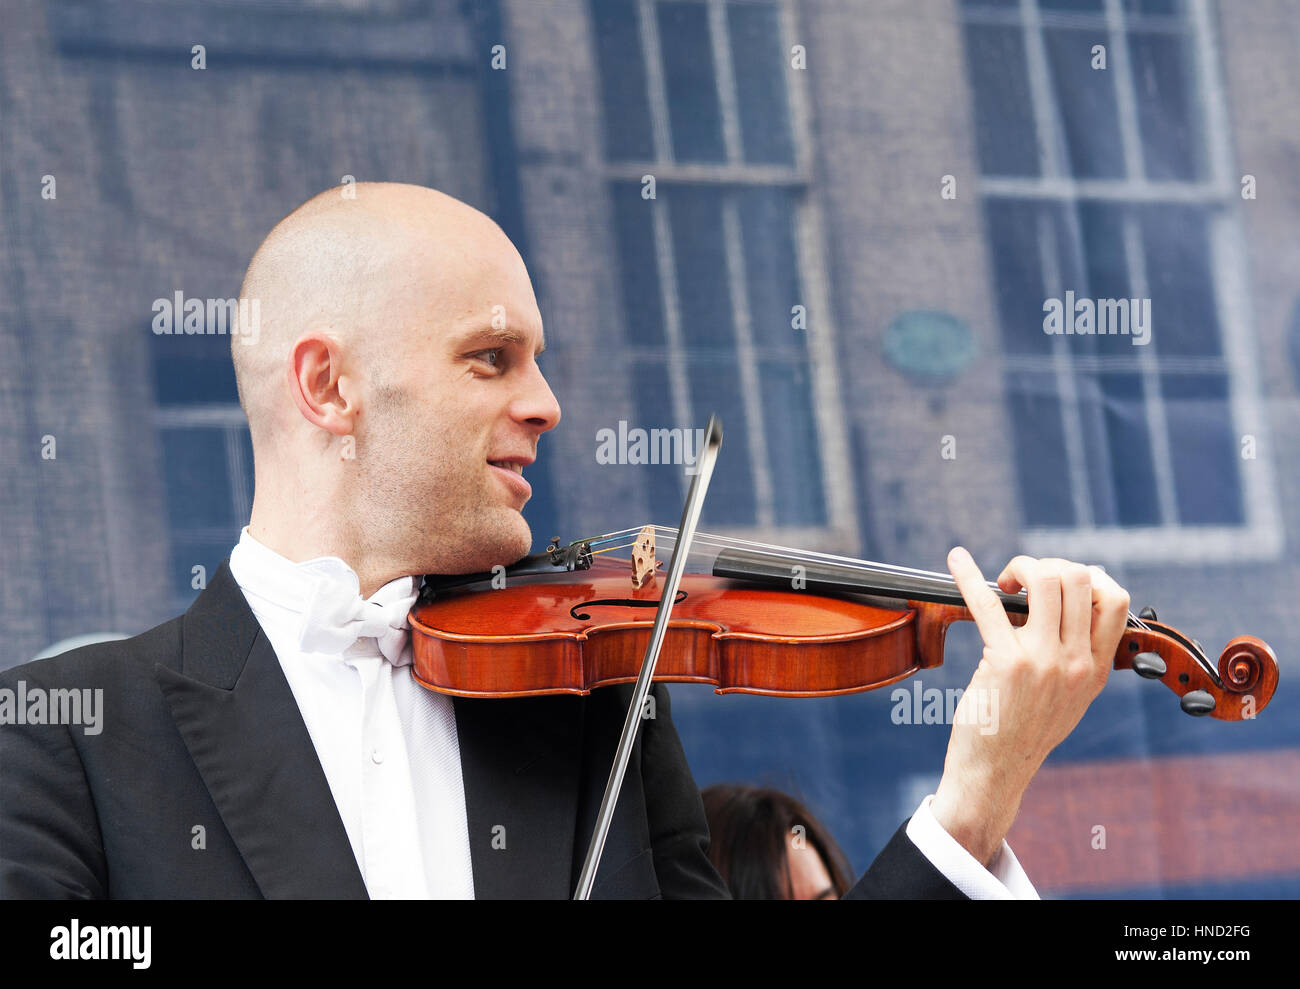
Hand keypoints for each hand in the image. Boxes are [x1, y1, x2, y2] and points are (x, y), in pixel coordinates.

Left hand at [929, 548, 1129, 867]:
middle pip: (1080, 578)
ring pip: (1046, 580)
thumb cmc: (1022, 731)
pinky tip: (956, 561)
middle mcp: (1076, 662)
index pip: (1116, 599)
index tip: (1059, 581)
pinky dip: (969, 576)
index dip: (1088, 576)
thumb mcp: (1068, 697)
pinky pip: (988, 603)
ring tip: (1002, 582)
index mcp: (1096, 668)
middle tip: (1021, 581)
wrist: (994, 774)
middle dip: (1048, 565)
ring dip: (1020, 567)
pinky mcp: (1006, 662)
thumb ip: (1073, 656)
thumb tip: (1060, 605)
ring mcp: (1044, 662)